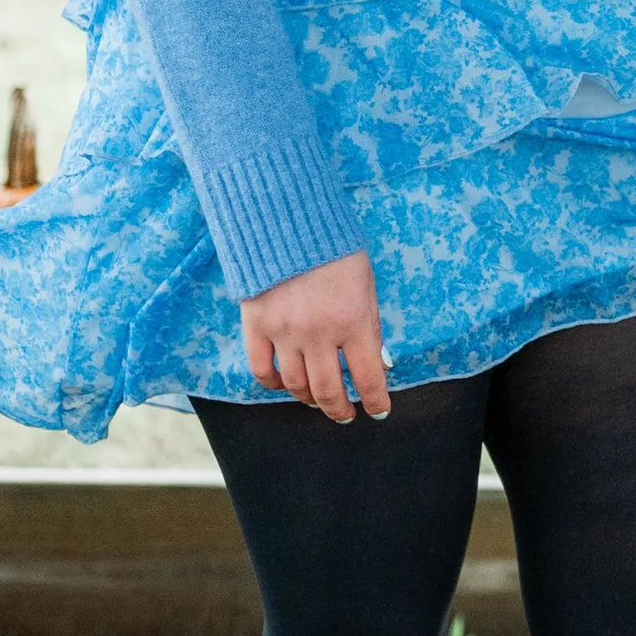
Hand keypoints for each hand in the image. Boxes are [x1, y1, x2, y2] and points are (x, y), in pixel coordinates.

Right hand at [243, 250, 389, 421]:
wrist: (288, 221)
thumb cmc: (335, 251)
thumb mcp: (366, 285)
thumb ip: (370, 326)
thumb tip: (379, 364)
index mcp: (353, 321)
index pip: (368, 377)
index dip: (376, 401)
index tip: (379, 411)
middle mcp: (319, 333)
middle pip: (329, 390)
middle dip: (340, 409)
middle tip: (345, 414)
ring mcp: (284, 332)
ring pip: (296, 385)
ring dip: (309, 399)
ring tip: (317, 400)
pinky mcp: (256, 325)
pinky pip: (262, 369)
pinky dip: (273, 384)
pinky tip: (284, 385)